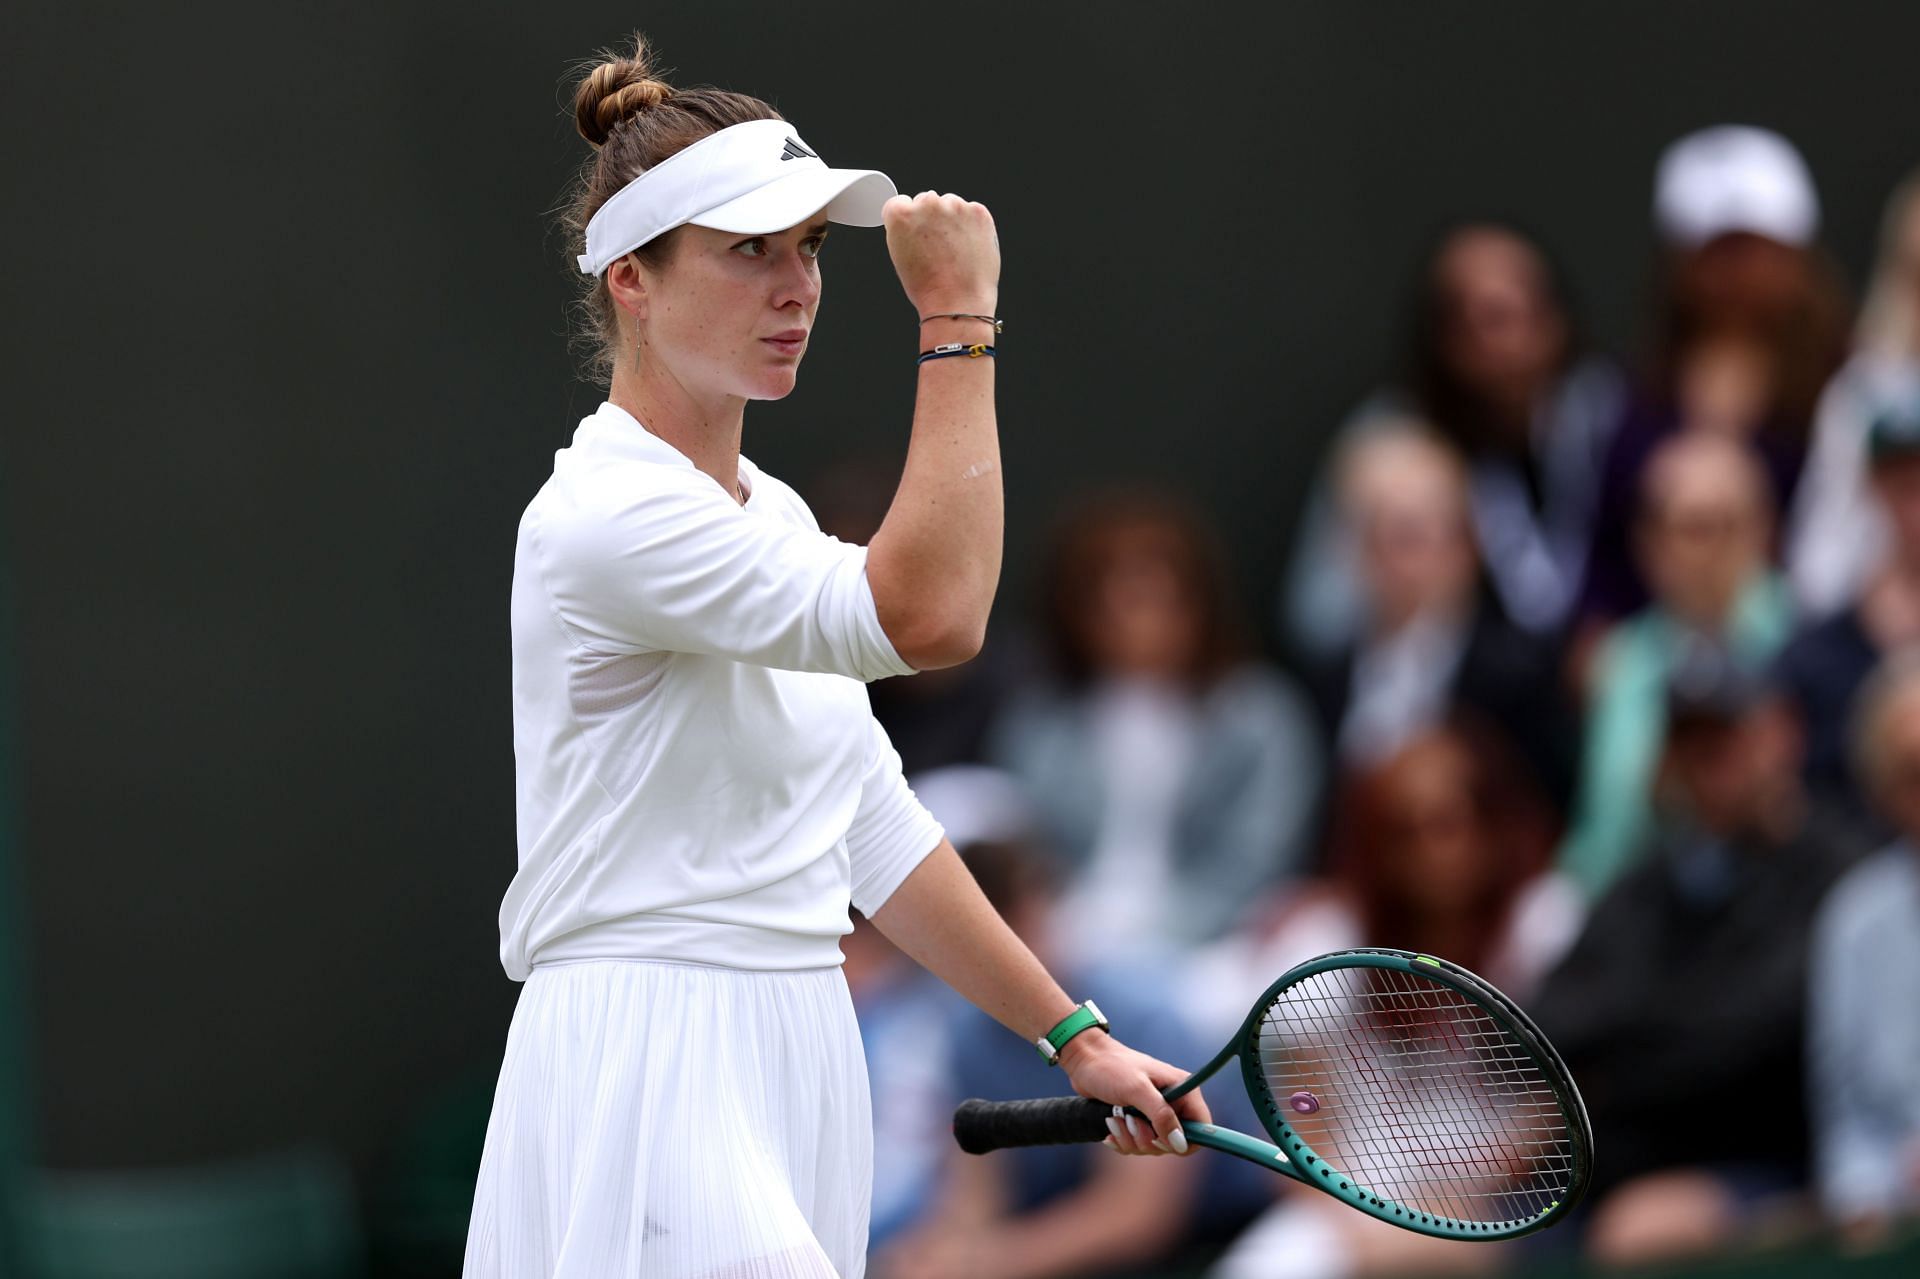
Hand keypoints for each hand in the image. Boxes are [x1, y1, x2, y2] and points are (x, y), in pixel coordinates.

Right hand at [882, 191, 998, 316]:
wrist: (958, 303)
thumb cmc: (929, 287)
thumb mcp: (900, 255)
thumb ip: (906, 229)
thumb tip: (917, 221)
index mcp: (900, 214)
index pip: (901, 203)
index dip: (909, 222)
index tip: (916, 234)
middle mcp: (927, 203)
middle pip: (927, 201)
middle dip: (932, 219)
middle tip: (937, 247)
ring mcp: (955, 206)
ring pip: (951, 205)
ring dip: (952, 220)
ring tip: (954, 250)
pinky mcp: (978, 212)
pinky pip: (972, 212)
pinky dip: (971, 225)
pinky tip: (968, 247)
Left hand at [1058, 1031, 1209, 1155]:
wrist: (1085, 1060)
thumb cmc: (1111, 1067)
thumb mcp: (1136, 1089)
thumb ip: (1160, 1115)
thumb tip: (1180, 1143)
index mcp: (1183, 1090)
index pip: (1202, 1127)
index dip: (1184, 1141)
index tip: (1158, 1138)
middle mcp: (1174, 1103)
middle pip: (1174, 1143)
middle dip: (1147, 1139)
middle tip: (1129, 1121)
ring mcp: (1156, 1113)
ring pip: (1154, 1146)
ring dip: (1131, 1139)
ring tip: (1115, 1119)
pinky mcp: (1139, 1121)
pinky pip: (1138, 1145)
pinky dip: (1122, 1140)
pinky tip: (1110, 1127)